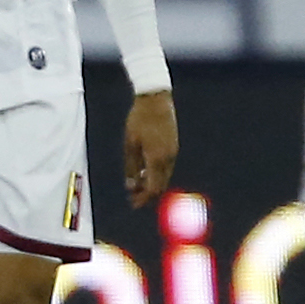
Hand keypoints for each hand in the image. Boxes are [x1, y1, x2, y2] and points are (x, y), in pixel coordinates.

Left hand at [122, 90, 177, 206]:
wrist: (156, 99)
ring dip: (152, 184)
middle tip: (133, 198)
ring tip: (137, 185)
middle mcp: (168, 158)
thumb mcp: (130, 144)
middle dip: (147, 194)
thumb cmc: (139, 120)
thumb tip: (130, 187)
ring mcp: (173, 152)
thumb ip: (131, 167)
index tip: (133, 204)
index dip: (143, 199)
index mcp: (156, 158)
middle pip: (161, 186)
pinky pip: (167, 167)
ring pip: (164, 177)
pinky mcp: (174, 146)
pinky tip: (145, 172)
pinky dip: (157, 174)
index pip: (153, 188)